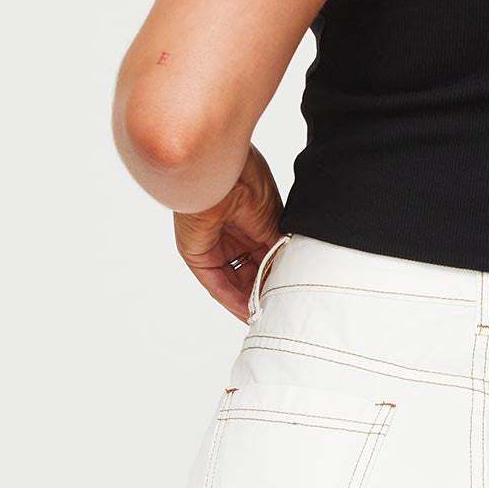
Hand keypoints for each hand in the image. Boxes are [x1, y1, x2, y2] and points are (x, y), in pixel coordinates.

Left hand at [173, 144, 283, 322]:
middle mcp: (230, 233)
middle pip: (249, 272)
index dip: (276, 276)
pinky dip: (231, 299)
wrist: (217, 172)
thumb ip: (279, 248)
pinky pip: (215, 283)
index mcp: (250, 220)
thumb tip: (292, 271)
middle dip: (263, 291)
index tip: (290, 293)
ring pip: (233, 281)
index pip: (264, 257)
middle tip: (280, 308)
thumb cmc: (245, 181)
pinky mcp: (196, 253)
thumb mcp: (272, 220)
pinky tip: (246, 311)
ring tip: (266, 315)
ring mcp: (212, 244)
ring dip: (248, 300)